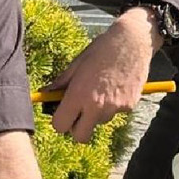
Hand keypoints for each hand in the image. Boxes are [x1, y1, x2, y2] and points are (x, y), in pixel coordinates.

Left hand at [49, 8, 157, 144]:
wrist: (133, 41)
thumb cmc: (102, 49)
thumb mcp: (77, 63)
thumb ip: (61, 83)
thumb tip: (46, 94)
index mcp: (79, 95)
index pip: (60, 126)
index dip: (59, 121)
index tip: (62, 113)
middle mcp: (97, 106)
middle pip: (80, 137)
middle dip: (76, 129)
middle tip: (78, 113)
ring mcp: (115, 108)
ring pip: (98, 123)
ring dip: (96, 114)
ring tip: (100, 91)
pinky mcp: (129, 107)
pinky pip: (115, 113)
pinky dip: (112, 106)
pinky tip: (114, 87)